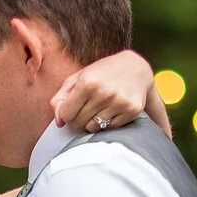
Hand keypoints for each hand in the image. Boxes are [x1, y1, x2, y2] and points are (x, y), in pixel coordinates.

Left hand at [52, 48, 168, 138]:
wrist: (137, 68)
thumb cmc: (102, 74)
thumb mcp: (77, 78)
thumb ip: (60, 99)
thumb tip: (59, 122)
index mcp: (87, 83)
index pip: (66, 115)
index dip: (67, 113)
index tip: (73, 106)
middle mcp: (104, 93)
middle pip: (78, 123)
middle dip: (78, 118)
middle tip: (87, 106)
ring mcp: (120, 103)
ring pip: (93, 128)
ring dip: (92, 121)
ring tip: (99, 107)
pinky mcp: (132, 111)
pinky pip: (110, 128)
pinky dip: (108, 122)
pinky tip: (113, 109)